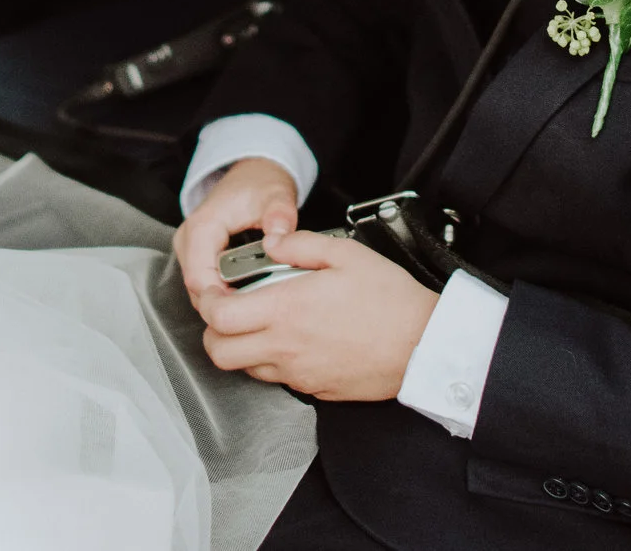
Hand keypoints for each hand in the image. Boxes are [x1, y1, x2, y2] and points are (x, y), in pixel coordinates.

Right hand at [174, 157, 299, 304]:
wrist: (252, 173)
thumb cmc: (259, 184)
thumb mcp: (277, 195)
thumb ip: (280, 215)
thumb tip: (277, 239)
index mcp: (202, 227)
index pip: (199, 278)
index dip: (221, 301)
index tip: (249, 311)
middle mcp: (188, 241)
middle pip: (198, 290)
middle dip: (226, 307)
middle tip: (259, 316)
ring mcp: (189, 251)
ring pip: (200, 293)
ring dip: (225, 304)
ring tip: (257, 309)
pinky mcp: (197, 258)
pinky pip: (206, 287)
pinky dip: (225, 296)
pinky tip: (249, 299)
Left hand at [190, 231, 439, 400]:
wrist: (424, 345)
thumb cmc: (391, 300)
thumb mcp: (346, 254)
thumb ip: (300, 244)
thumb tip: (273, 241)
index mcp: (287, 309)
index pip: (219, 317)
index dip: (206, 303)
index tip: (214, 291)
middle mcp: (285, 346)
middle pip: (219, 352)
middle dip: (214, 330)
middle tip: (229, 311)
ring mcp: (298, 373)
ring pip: (245, 368)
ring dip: (242, 348)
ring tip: (262, 324)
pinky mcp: (314, 389)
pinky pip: (277, 379)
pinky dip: (272, 361)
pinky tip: (293, 340)